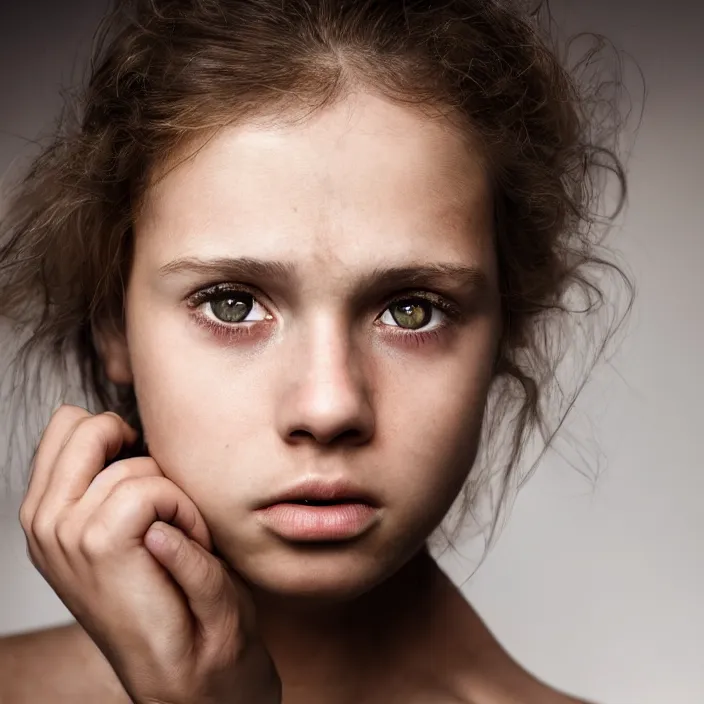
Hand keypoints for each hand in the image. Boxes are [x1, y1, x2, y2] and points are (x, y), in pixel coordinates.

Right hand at [19, 404, 280, 703]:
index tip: (143, 470)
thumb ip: (110, 478)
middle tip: (162, 502)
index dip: (116, 431)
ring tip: (179, 538)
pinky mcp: (98, 545)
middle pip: (87, 425)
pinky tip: (186, 545)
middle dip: (138, 449)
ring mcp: (65, 534)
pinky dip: (184, 511)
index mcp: (48, 512)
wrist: (189, 671)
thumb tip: (122, 425)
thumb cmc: (171, 594)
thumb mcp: (128, 527)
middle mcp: (45, 522)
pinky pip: (153, 489)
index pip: (67, 424)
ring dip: (174, 494)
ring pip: (134, 462)